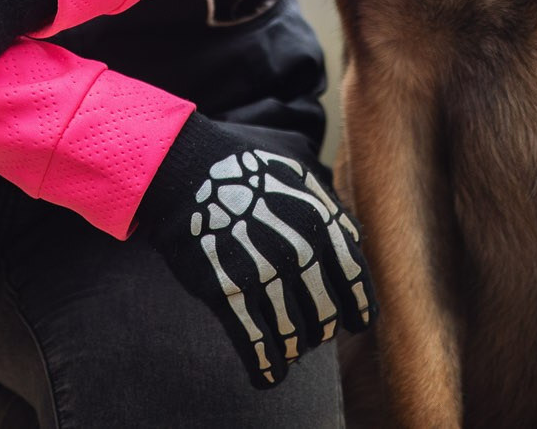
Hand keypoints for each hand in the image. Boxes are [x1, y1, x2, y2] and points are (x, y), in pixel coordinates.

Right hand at [137, 116, 373, 388]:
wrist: (178, 163)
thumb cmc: (236, 159)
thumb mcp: (293, 160)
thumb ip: (324, 194)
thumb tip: (347, 224)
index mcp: (320, 218)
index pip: (355, 280)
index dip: (359, 308)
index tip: (357, 323)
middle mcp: (299, 249)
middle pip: (326, 315)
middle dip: (321, 330)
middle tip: (311, 332)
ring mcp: (262, 271)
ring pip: (293, 335)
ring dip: (292, 349)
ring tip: (288, 351)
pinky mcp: (225, 290)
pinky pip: (254, 342)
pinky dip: (265, 366)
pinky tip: (267, 377)